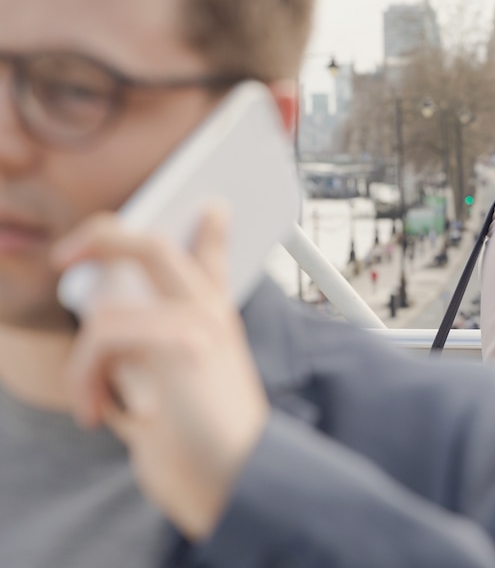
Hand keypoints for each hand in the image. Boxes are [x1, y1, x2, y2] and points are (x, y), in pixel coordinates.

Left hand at [52, 206, 268, 540]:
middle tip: (69, 252)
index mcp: (212, 323)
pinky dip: (85, 378)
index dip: (212, 230)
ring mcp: (198, 322)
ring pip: (111, 306)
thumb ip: (150, 353)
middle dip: (105, 236)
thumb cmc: (202, 441)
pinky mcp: (181, 341)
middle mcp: (209, 314)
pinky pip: (105, 337)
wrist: (233, 476)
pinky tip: (99, 411)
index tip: (211, 208)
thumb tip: (105, 321)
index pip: (214, 261)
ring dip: (83, 363)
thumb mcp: (175, 391)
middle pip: (155, 246)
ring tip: (93, 400)